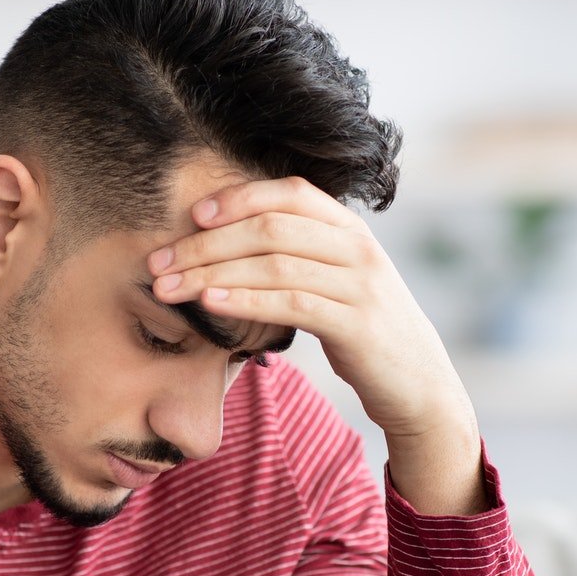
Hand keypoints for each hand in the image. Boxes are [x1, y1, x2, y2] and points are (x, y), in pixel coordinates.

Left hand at [145, 174, 472, 438]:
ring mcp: (361, 284)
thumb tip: (223, 242)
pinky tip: (210, 305)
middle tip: (158, 261)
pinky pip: (292, 303)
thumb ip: (296, 255)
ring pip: (274, 264)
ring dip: (212, 273)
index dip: (238, 197)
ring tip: (169, 286)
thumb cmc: (361, 329)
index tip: (191, 215)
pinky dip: (245, 301)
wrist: (418, 383)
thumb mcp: (334, 281)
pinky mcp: (358, 324)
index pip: (289, 193)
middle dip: (205, 243)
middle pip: (270, 228)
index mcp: (349, 228)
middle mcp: (357, 247)